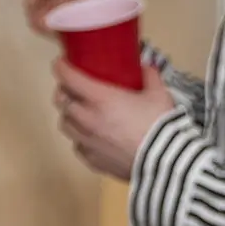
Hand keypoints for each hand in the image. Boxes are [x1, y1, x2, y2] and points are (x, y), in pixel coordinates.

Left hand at [53, 60, 177, 181]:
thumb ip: (149, 76)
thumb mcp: (159, 94)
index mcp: (100, 99)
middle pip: (61, 101)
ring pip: (65, 124)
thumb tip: (145, 66)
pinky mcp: (92, 160)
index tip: (60, 63)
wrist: (164, 162)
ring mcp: (87, 142)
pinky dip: (80, 138)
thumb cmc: (160, 124)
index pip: (69, 78)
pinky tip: (91, 137)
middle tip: (72, 87)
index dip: (61, 67)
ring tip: (79, 112)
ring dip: (69, 115)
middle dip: (63, 91)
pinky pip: (77, 146)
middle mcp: (87, 119)